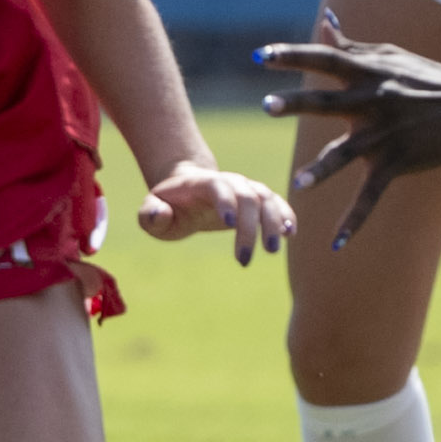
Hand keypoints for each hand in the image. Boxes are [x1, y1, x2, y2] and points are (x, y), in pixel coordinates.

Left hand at [134, 157, 287, 262]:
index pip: (219, 186)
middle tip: (243, 260)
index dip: (226, 201)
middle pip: (247, 196)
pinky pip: (277, 203)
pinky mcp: (258, 199)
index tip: (229, 224)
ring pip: (267, 198)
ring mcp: (245, 188)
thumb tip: (161, 214)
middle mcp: (228, 181)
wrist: (187, 190)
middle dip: (250, 226)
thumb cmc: (168, 206)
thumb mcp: (151, 211)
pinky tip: (290, 234)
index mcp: (201, 183)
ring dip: (273, 222)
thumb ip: (150, 213)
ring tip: (272, 250)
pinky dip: (286, 216)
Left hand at [259, 33, 440, 245]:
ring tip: (297, 184)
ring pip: (348, 153)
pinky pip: (372, 195)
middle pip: (329, 102)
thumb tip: (323, 21)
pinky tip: (336, 244)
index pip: (325, 59)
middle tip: (266, 105)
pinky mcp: (398, 162)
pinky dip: (356, 221)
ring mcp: (385, 134)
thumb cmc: (425, 76)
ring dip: (323, 169)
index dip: (292, 56)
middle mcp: (373, 101)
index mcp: (367, 72)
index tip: (260, 56)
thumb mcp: (389, 56)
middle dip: (298, 104)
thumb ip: (351, 45)